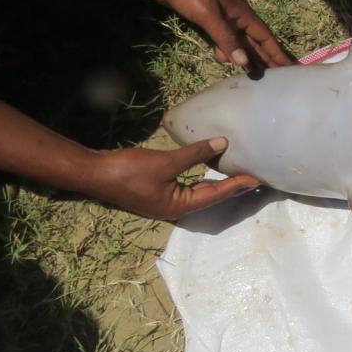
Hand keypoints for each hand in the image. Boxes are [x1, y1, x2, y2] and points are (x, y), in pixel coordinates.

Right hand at [87, 136, 257, 219]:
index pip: (217, 195)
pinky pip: (189, 187)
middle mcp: (177, 208)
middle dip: (233, 187)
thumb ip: (196, 154)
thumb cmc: (129, 170)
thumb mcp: (166, 161)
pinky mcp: (160, 192)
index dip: (238, 185)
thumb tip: (222, 143)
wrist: (94, 173)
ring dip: (220, 184)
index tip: (257, 178)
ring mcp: (168, 201)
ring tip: (240, 175)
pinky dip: (203, 179)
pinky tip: (212, 170)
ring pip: (201, 192)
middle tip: (255, 177)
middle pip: (212, 197)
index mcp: (179, 207)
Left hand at [139, 0, 294, 72]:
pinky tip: (223, 59)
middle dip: (267, 58)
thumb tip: (243, 62)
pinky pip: (223, 39)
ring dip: (246, 57)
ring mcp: (221, 18)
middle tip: (279, 78)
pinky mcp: (207, 20)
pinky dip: (226, 50)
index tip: (292, 69)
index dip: (278, 54)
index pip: (265, 37)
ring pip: (239, 42)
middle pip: (256, 42)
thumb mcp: (208, 14)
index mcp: (241, 13)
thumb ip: (225, 38)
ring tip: (253, 75)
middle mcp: (236, 17)